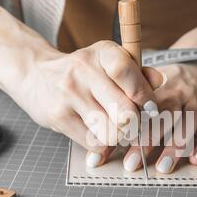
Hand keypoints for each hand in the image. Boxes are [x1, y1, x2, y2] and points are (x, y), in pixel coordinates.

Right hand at [9, 40, 161, 151]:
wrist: (36, 75)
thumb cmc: (82, 72)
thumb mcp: (108, 63)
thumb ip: (137, 73)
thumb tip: (160, 80)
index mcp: (102, 53)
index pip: (127, 72)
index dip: (144, 96)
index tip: (149, 107)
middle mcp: (84, 70)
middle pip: (125, 111)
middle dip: (135, 123)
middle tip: (133, 123)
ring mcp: (69, 94)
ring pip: (112, 132)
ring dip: (119, 136)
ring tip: (115, 127)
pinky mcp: (59, 116)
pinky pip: (94, 143)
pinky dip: (102, 143)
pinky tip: (98, 132)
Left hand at [122, 63, 196, 172]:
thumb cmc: (165, 87)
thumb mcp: (144, 88)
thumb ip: (123, 111)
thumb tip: (96, 139)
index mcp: (156, 86)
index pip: (140, 109)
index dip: (126, 129)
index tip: (115, 146)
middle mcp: (178, 93)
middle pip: (163, 117)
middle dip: (147, 142)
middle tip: (132, 164)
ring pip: (187, 124)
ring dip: (175, 147)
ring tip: (163, 166)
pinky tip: (195, 160)